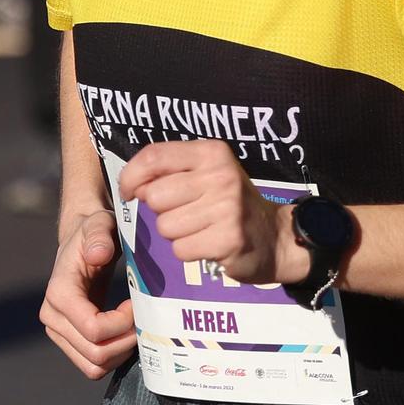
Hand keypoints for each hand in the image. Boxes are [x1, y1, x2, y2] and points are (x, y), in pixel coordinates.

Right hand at [39, 209, 136, 378]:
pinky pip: (93, 366)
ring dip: (120, 353)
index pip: (93, 328)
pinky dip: (114, 357)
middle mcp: (52, 318)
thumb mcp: (98, 225)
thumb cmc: (94, 233)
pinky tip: (126, 334)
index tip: (135, 304)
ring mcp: (58, 333)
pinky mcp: (69, 342)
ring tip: (135, 327)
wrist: (82, 245)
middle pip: (95, 353)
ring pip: (93, 366)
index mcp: (59, 293)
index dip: (122, 323)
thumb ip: (99, 235)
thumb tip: (99, 254)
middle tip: (142, 319)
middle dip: (126, 340)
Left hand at [119, 140, 309, 286]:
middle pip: (154, 196)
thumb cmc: (229, 202)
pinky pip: (180, 249)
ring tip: (201, 228)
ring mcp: (226, 208)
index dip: (131, 176)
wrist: (274, 237)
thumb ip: (170, 171)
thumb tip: (132, 186)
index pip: (153, 157)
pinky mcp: (228, 240)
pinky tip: (209, 243)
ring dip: (176, 233)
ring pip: (165, 226)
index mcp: (212, 152)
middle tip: (185, 212)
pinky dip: (189, 251)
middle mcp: (220, 175)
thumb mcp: (206, 173)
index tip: (129, 192)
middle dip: (161, 211)